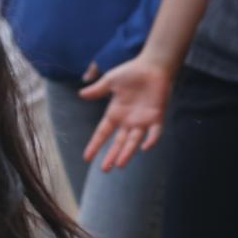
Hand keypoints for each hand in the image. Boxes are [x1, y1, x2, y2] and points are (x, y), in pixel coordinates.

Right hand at [80, 56, 172, 171]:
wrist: (152, 67)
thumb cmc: (130, 73)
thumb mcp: (110, 81)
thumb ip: (97, 90)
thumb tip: (81, 95)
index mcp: (115, 113)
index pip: (103, 133)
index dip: (95, 145)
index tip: (87, 158)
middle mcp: (128, 121)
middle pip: (118, 142)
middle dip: (111, 156)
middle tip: (104, 170)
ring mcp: (143, 121)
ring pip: (134, 141)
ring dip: (127, 153)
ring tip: (120, 165)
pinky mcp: (157, 117)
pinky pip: (155, 132)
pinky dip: (151, 140)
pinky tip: (145, 148)